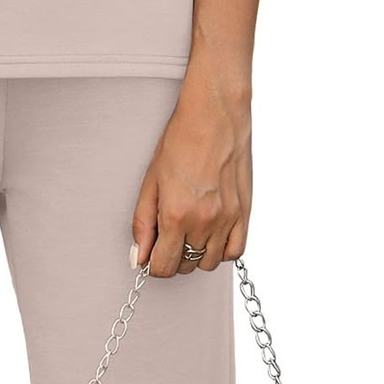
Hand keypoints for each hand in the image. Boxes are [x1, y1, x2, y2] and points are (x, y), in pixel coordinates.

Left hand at [130, 69, 251, 276]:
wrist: (214, 116)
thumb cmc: (180, 141)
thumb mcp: (150, 180)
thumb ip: (142, 223)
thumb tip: (138, 256)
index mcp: (176, 214)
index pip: (164, 266)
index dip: (153, 265)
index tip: (150, 256)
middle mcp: (204, 221)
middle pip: (186, 266)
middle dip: (172, 258)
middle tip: (166, 236)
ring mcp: (228, 219)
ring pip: (210, 263)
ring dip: (195, 255)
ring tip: (187, 232)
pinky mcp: (245, 213)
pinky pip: (235, 251)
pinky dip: (221, 250)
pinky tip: (210, 234)